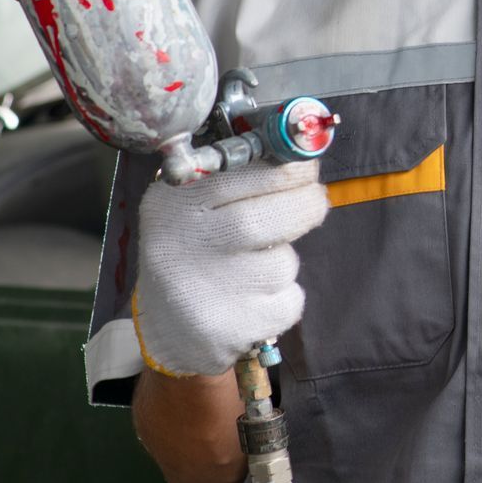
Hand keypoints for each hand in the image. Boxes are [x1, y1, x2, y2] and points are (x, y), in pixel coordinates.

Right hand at [132, 159, 328, 377]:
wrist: (168, 327)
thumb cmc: (195, 251)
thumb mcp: (192, 203)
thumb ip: (237, 175)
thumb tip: (300, 153)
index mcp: (175, 202)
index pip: (242, 173)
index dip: (289, 168)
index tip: (307, 168)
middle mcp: (184, 244)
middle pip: (269, 217)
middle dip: (306, 205)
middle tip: (312, 202)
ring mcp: (204, 290)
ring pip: (282, 263)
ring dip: (284, 261)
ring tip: (256, 266)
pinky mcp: (229, 328)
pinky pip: (288, 302)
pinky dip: (285, 299)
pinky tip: (255, 299)